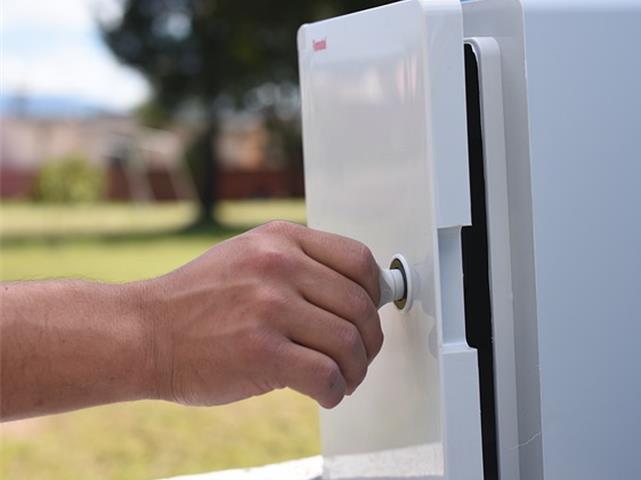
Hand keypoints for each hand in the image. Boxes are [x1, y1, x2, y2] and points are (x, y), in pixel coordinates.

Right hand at [137, 221, 382, 408]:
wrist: (144, 333)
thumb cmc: (197, 301)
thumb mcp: (248, 257)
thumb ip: (299, 265)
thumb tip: (359, 294)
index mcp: (280, 240)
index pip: (358, 259)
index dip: (376, 291)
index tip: (372, 312)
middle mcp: (278, 266)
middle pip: (360, 304)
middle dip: (369, 340)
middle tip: (361, 356)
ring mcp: (269, 308)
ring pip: (349, 342)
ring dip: (357, 370)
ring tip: (345, 379)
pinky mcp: (261, 352)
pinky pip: (327, 375)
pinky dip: (336, 391)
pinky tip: (326, 393)